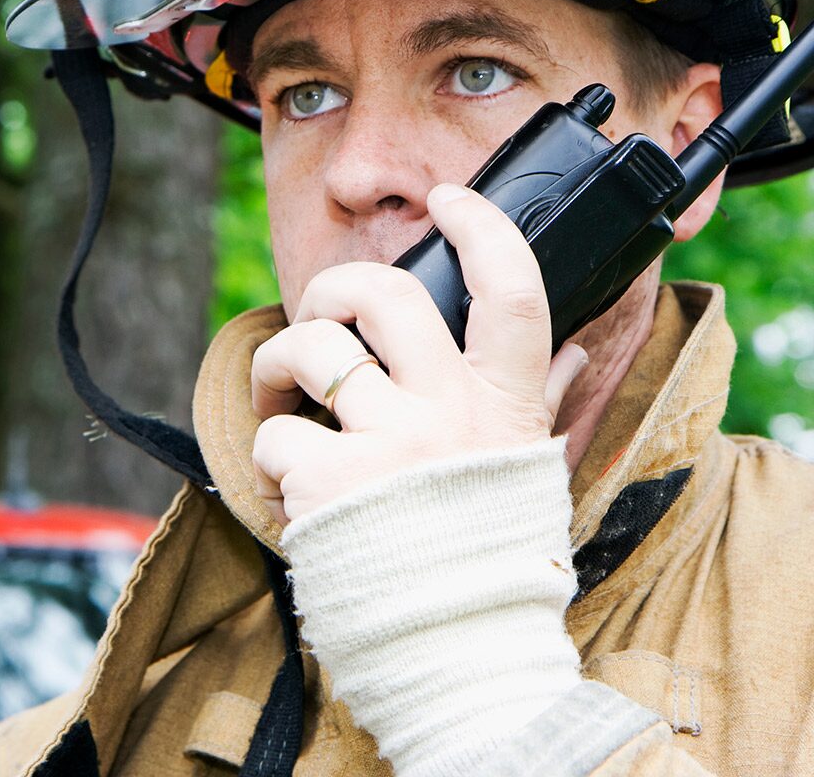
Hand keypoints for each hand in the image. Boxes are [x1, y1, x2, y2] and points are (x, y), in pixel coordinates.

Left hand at [251, 183, 587, 526]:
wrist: (456, 651)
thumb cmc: (491, 556)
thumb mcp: (532, 471)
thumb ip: (546, 401)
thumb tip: (578, 347)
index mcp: (503, 406)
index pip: (512, 292)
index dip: (481, 228)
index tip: (450, 197)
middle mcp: (447, 413)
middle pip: (384, 292)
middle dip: (335, 286)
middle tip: (321, 317)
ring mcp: (387, 444)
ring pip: (310, 349)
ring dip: (279, 366)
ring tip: (281, 401)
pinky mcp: (327, 481)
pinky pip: (274, 434)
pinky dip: (269, 455)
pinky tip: (290, 486)